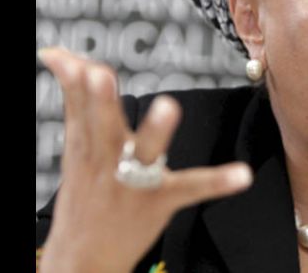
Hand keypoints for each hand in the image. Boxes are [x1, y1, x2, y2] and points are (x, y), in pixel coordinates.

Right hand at [37, 47, 254, 272]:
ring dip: (154, 130)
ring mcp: (133, 182)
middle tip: (99, 73)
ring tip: (168, 106)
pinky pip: (191, 188)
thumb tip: (65, 58)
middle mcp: (106, 161)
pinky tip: (243, 175)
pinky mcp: (160, 201)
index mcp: (86, 147)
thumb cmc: (86, 194)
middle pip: (102, 127)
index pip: (77, 107)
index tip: (65, 56)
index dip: (72, 79)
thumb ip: (78, 105)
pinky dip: (217, 181)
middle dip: (100, 101)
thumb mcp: (76, 150)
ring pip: (143, 152)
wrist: (83, 261)